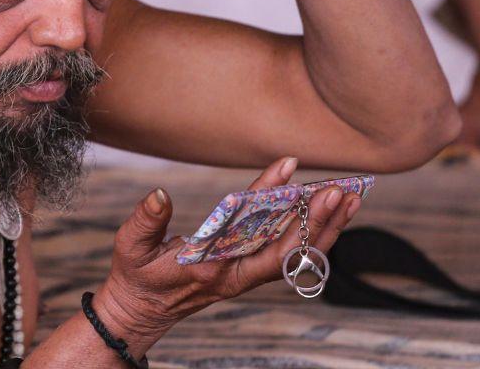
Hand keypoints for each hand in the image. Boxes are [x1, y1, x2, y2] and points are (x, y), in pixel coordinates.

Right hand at [91, 157, 359, 353]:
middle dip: (314, 220)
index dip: (267, 197)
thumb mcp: (130, 247)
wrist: (141, 311)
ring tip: (349, 198)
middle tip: (338, 189)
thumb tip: (160, 194)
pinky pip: (289, 255)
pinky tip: (330, 215)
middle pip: (285, 250)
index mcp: (208, 267)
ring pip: (294, 255)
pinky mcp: (250, 272)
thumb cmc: (136, 276)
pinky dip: (313, 235)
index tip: (286, 167)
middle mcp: (235, 275)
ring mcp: (246, 276)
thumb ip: (145, 221)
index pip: (246, 229)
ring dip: (324, 228)